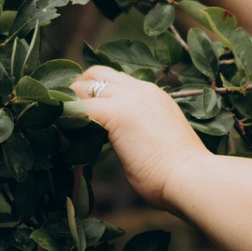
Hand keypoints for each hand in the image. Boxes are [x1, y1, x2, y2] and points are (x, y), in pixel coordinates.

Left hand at [69, 68, 209, 209]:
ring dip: (69, 103)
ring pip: (84, 85)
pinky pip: (79, 108)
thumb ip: (139, 133)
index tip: (82, 113)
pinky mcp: (116, 113)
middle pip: (96, 73)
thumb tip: (124, 144)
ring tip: (60, 125)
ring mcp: (129, 98)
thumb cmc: (179, 173)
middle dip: (77, 91)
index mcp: (153, 95)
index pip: (115, 80)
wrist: (191, 178)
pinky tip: (63, 138)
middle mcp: (141, 89)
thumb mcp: (157, 141)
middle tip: (66, 116)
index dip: (94, 93)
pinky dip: (67, 120)